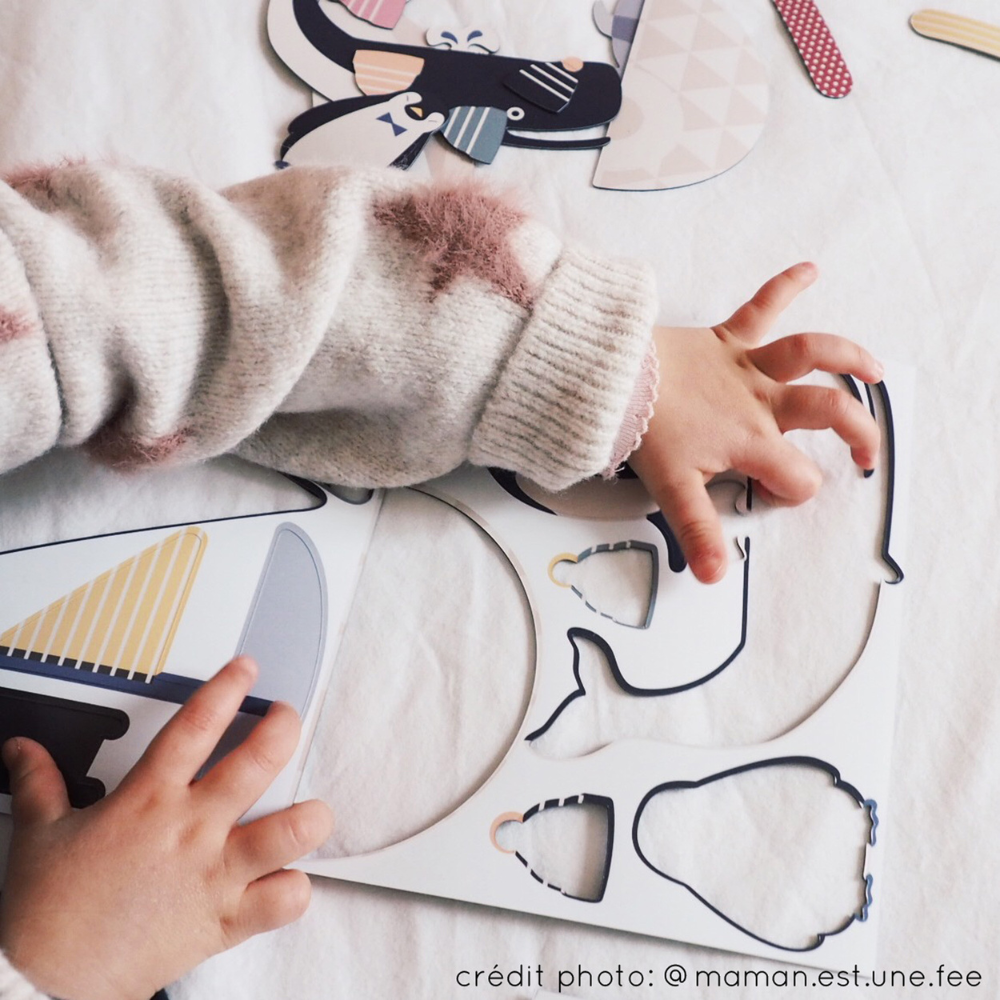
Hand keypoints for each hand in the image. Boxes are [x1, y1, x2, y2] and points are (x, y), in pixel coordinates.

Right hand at [0, 657, 332, 999]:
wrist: (50, 984)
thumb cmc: (49, 912)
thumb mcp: (41, 833)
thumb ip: (41, 782)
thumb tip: (22, 749)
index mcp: (148, 801)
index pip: (195, 725)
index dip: (226, 688)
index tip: (246, 669)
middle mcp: (190, 830)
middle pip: (255, 763)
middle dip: (282, 730)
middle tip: (287, 718)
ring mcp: (214, 874)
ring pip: (287, 832)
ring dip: (309, 817)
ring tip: (312, 809)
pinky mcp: (225, 920)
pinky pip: (282, 901)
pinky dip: (294, 889)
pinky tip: (289, 879)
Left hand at [630, 262, 881, 584]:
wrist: (611, 377)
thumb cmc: (643, 428)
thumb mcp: (672, 488)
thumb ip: (699, 532)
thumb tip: (716, 576)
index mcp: (751, 440)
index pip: (798, 475)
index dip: (794, 492)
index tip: (776, 496)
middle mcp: (760, 400)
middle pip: (828, 412)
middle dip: (858, 432)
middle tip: (868, 453)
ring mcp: (745, 365)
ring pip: (811, 353)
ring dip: (847, 357)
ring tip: (874, 369)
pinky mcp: (726, 337)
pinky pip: (761, 306)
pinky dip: (785, 285)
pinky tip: (810, 268)